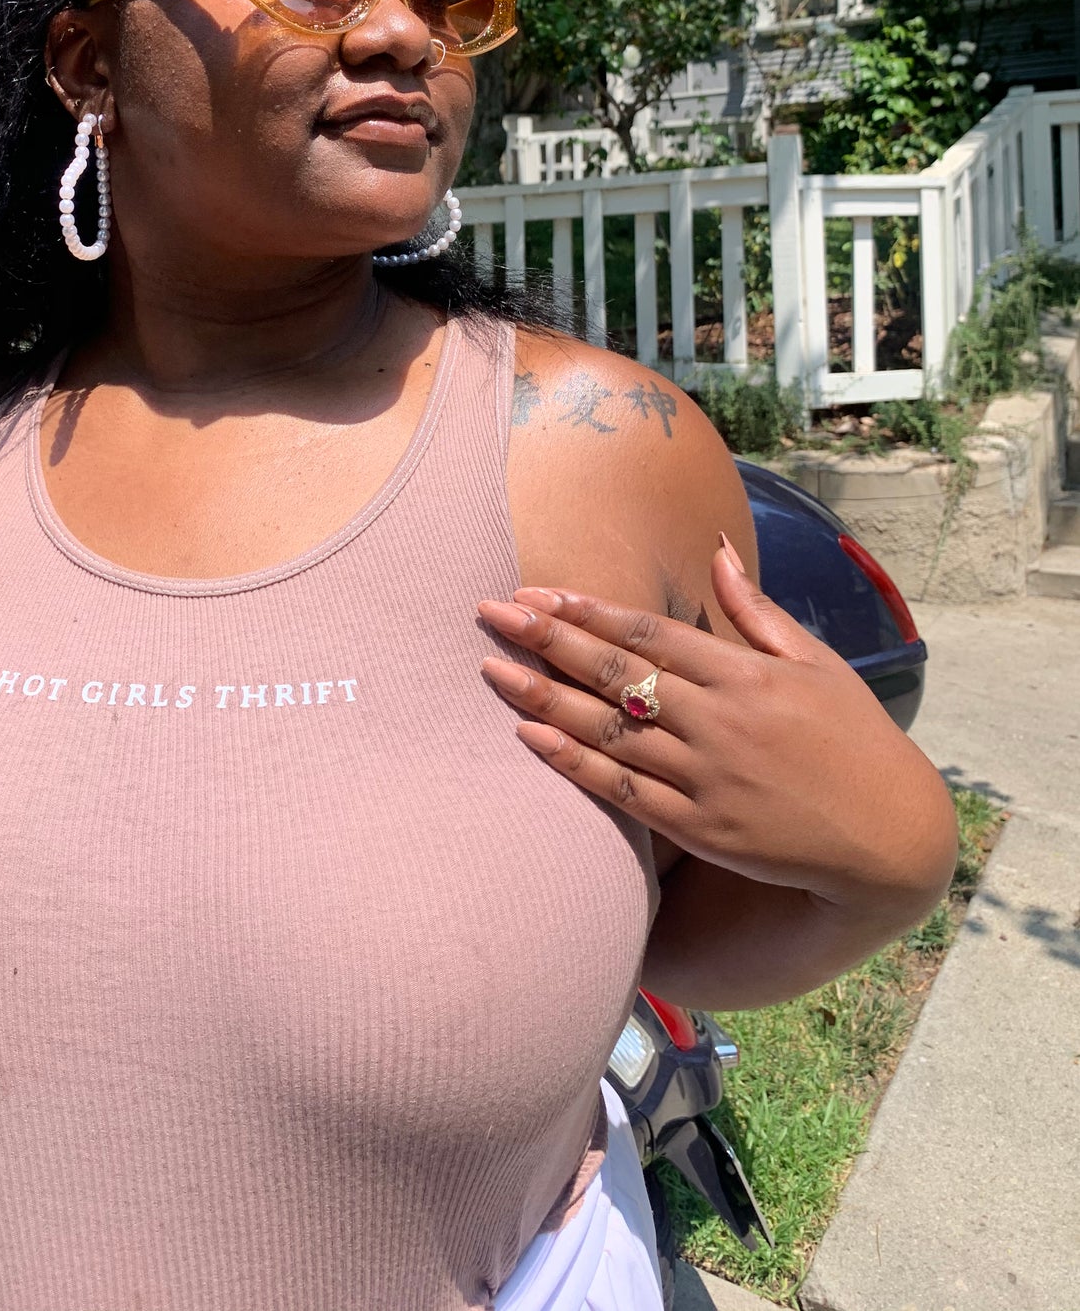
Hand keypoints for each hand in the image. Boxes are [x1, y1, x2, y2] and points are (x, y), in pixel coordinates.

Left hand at [477, 538, 955, 916]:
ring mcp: (708, 778)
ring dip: (545, 698)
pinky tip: (532, 740)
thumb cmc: (855, 739)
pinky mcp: (703, 829)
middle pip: (617, 673)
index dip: (589, 610)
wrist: (893, 837)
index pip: (650, 633)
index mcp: (746, 674)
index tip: (538, 591)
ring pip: (610, 730)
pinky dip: (574, 764)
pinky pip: (624, 792)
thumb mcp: (818, 663)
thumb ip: (757, 609)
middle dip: (548, 639)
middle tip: (493, 612)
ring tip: (491, 671)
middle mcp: (721, 721)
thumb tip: (718, 548)